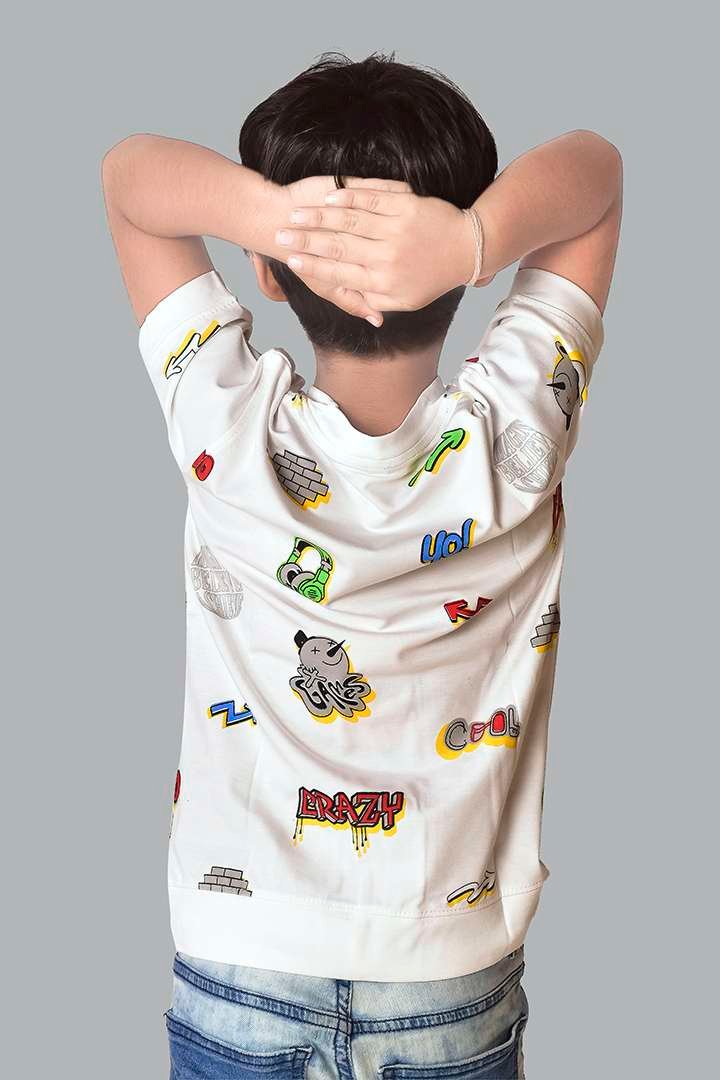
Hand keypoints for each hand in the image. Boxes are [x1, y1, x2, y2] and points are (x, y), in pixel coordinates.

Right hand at [275, 177, 481, 325]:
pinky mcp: (406, 204)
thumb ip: (378, 304)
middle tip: (279, 235)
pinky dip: (348, 196)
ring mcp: (396, 229)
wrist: (467, 247)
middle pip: (337, 246)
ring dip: (318, 216)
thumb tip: (367, 319)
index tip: (289, 260)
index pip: (337, 274)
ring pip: (349, 220)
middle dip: (304, 241)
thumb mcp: (407, 299)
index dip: (310, 266)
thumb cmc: (433, 275)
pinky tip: (329, 196)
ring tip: (295, 213)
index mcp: (382, 283)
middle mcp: (387, 258)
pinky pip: (371, 197)